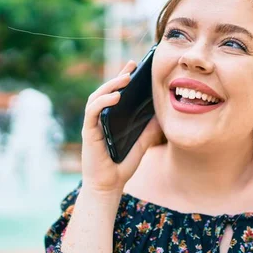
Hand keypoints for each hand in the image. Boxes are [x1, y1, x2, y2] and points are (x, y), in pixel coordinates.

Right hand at [80, 61, 162, 196]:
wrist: (108, 187)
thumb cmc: (122, 166)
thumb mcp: (142, 145)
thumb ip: (150, 130)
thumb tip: (163, 114)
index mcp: (110, 119)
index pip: (115, 93)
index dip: (123, 78)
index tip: (134, 65)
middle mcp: (100, 119)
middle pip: (105, 91)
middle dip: (118, 77)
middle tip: (131, 66)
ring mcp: (93, 125)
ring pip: (96, 97)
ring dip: (110, 85)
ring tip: (125, 78)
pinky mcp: (89, 132)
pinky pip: (92, 112)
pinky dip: (102, 101)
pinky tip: (115, 96)